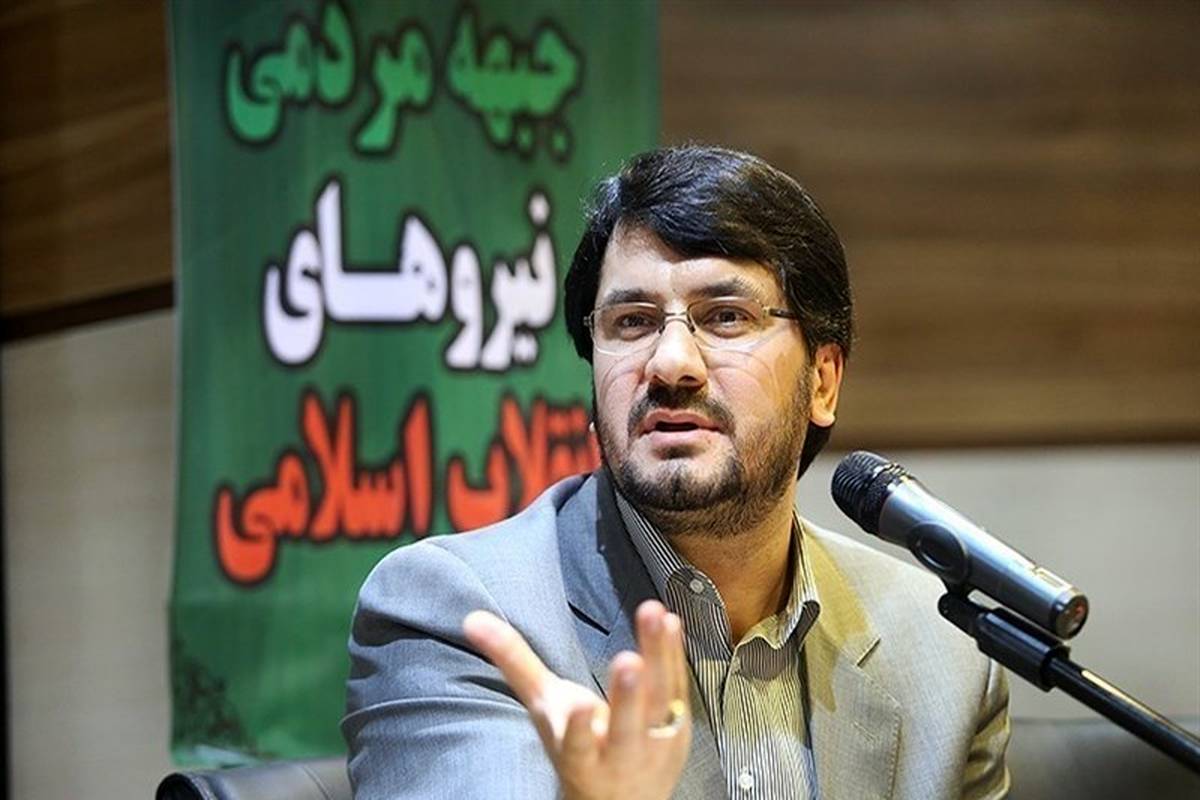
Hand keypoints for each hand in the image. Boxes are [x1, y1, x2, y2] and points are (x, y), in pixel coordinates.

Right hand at [463, 600, 690, 799]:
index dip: (578, 729)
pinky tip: (671, 620)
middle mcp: (619, 755)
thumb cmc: (578, 748)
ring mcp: (655, 745)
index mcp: (579, 757)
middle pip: (626, 727)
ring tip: (657, 618)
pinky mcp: (680, 729)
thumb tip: (473, 619)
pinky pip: (679, 689)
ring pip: (660, 702)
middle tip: (626, 660)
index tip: (577, 706)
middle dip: (626, 696)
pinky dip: (676, 654)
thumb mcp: (544, 711)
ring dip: (660, 658)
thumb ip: (515, 663)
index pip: (577, 747)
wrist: (622, 799)